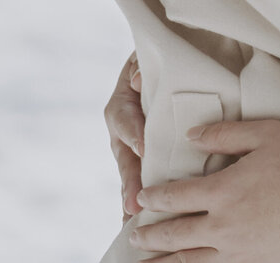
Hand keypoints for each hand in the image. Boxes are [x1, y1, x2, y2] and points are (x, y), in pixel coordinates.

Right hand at [106, 53, 144, 220]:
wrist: (158, 63)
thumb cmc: (152, 60)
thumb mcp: (143, 57)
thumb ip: (140, 65)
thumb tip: (138, 80)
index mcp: (121, 103)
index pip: (124, 120)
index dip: (134, 134)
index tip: (143, 150)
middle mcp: (122, 129)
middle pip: (125, 157)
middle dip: (130, 181)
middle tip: (132, 205)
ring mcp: (132, 145)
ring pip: (131, 172)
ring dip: (133, 196)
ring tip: (133, 221)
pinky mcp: (145, 155)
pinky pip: (143, 176)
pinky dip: (141, 197)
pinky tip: (142, 221)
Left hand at [134, 118, 279, 261]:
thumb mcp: (265, 133)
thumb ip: (224, 133)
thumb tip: (192, 135)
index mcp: (223, 190)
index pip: (177, 196)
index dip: (155, 197)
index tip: (142, 198)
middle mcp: (223, 226)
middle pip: (176, 234)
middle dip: (151, 235)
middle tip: (133, 235)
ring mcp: (238, 250)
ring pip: (190, 261)